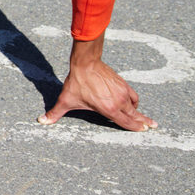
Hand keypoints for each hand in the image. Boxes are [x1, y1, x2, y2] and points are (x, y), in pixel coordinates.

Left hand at [39, 39, 154, 131]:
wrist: (85, 63)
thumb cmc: (77, 83)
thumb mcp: (66, 100)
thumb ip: (55, 113)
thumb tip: (41, 121)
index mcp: (109, 110)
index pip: (126, 123)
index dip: (135, 128)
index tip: (143, 131)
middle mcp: (119, 102)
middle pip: (135, 116)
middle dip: (144, 123)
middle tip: (153, 127)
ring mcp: (123, 92)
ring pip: (135, 105)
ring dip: (139, 112)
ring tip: (144, 118)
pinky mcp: (123, 83)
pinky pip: (133, 95)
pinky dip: (134, 100)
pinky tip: (134, 103)